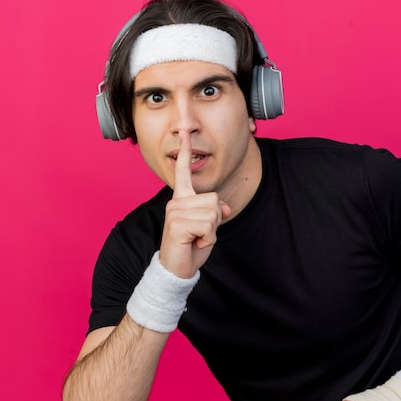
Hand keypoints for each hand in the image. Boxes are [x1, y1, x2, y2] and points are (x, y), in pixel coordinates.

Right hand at [159, 130, 230, 277]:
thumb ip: (216, 213)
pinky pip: (208, 226)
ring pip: (213, 212)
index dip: (185, 151)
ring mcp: (175, 212)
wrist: (177, 269)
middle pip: (214, 199)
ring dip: (211, 231)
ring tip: (196, 238)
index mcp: (181, 199)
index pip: (182, 171)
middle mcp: (176, 202)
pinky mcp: (178, 224)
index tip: (184, 131)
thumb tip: (225, 207)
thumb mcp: (209, 227)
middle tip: (200, 233)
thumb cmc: (191, 246)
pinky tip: (194, 243)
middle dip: (215, 220)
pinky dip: (208, 239)